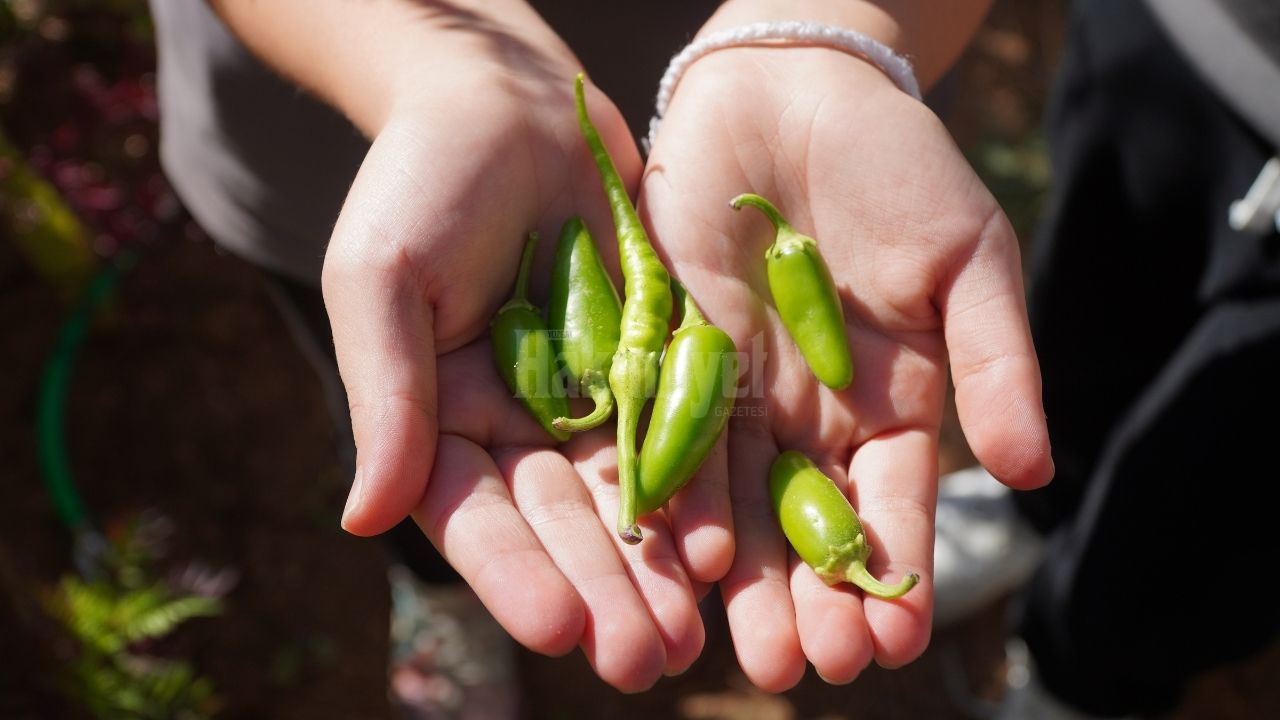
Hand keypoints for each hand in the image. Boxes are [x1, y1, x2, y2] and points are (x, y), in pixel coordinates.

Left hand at [639, 48, 1052, 688]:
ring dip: (738, 575)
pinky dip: (677, 493)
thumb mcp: (970, 258)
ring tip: (741, 648)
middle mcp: (810, 413)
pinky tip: (680, 554)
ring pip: (736, 498)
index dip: (897, 571)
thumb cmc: (898, 167)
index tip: (897, 643)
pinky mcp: (670, 349)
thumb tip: (1036, 472)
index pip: (894, 504)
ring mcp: (738, 387)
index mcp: (890, 401)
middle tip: (800, 670)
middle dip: (804, 598)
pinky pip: (670, 432)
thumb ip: (997, 364)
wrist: (793, 87)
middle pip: (806, 523)